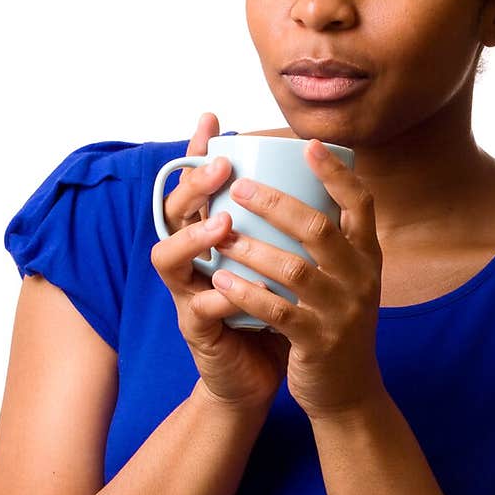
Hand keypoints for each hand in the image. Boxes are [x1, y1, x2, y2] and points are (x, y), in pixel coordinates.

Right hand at [150, 112, 290, 410]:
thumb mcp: (287, 261)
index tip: (211, 119)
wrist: (267, 376)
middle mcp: (192, 261)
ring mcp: (188, 294)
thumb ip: (292, 225)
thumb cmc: (278, 312)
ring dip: (195, 238)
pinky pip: (199, 309)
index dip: (196, 152)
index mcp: (212, 237)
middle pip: (173, 211)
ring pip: (170, 258)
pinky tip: (231, 290)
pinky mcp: (196, 331)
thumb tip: (324, 172)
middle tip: (220, 167)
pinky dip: (216, 298)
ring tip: (223, 225)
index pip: (198, 186)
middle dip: (193, 186)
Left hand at [208, 138, 384, 420]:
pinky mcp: (318, 343)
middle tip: (240, 187)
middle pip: (319, 229)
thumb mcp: (347, 280)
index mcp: (368, 258)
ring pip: (294, 270)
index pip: (360, 204)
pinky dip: (248, 293)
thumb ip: (331, 244)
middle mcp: (361, 280)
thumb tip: (296, 188)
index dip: (336, 173)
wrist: (348, 393)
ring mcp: (341, 313)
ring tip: (220, 234)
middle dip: (277, 204)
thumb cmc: (335, 325)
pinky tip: (222, 279)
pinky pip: (278, 312)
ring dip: (252, 248)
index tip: (309, 145)